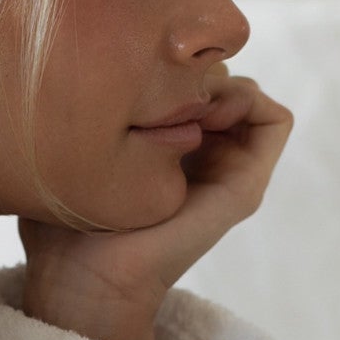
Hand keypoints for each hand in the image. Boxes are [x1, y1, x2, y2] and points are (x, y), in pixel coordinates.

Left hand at [18, 65, 291, 339]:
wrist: (85, 278)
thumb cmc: (64, 221)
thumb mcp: (73, 152)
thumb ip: (90, 113)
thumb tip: (108, 64)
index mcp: (167, 149)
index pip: (189, 77)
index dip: (171, 61)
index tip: (138, 70)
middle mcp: (203, 157)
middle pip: (219, 78)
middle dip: (195, 65)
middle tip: (159, 81)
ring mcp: (229, 171)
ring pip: (247, 92)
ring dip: (221, 78)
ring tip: (181, 97)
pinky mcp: (246, 186)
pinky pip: (275, 119)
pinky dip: (249, 99)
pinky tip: (206, 110)